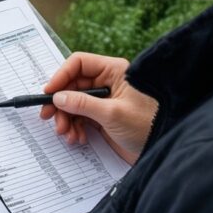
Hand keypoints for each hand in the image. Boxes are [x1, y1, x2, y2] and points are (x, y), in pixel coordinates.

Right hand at [39, 52, 157, 164]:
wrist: (163, 149)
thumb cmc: (149, 125)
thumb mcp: (113, 114)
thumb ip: (83, 104)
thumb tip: (58, 98)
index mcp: (114, 71)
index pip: (79, 64)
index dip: (61, 76)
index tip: (49, 93)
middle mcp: (108, 82)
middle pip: (73, 85)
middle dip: (61, 103)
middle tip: (49, 118)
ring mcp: (104, 100)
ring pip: (74, 103)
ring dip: (66, 118)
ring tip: (67, 133)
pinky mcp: (103, 117)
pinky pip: (80, 117)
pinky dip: (75, 127)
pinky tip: (77, 138)